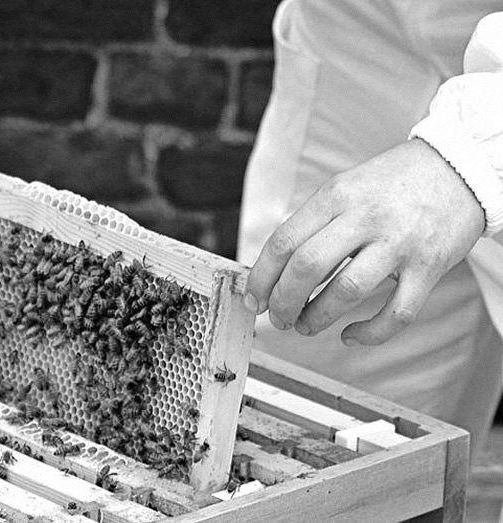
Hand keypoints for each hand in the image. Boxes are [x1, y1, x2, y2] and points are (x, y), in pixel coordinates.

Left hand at [247, 139, 484, 345]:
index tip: (252, 298)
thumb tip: (274, 269)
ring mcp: (399, 243)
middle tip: (277, 317)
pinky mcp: (428, 268)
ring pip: (346, 291)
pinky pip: (396, 313)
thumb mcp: (343, 188)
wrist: (458, 168)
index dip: (261, 277)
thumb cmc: (391, 184)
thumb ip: (311, 224)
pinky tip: (350, 335)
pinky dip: (369, 333)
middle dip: (283, 301)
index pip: (284, 241)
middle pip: (307, 267)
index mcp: (336, 195)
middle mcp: (365, 217)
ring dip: (316, 318)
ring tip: (305, 325)